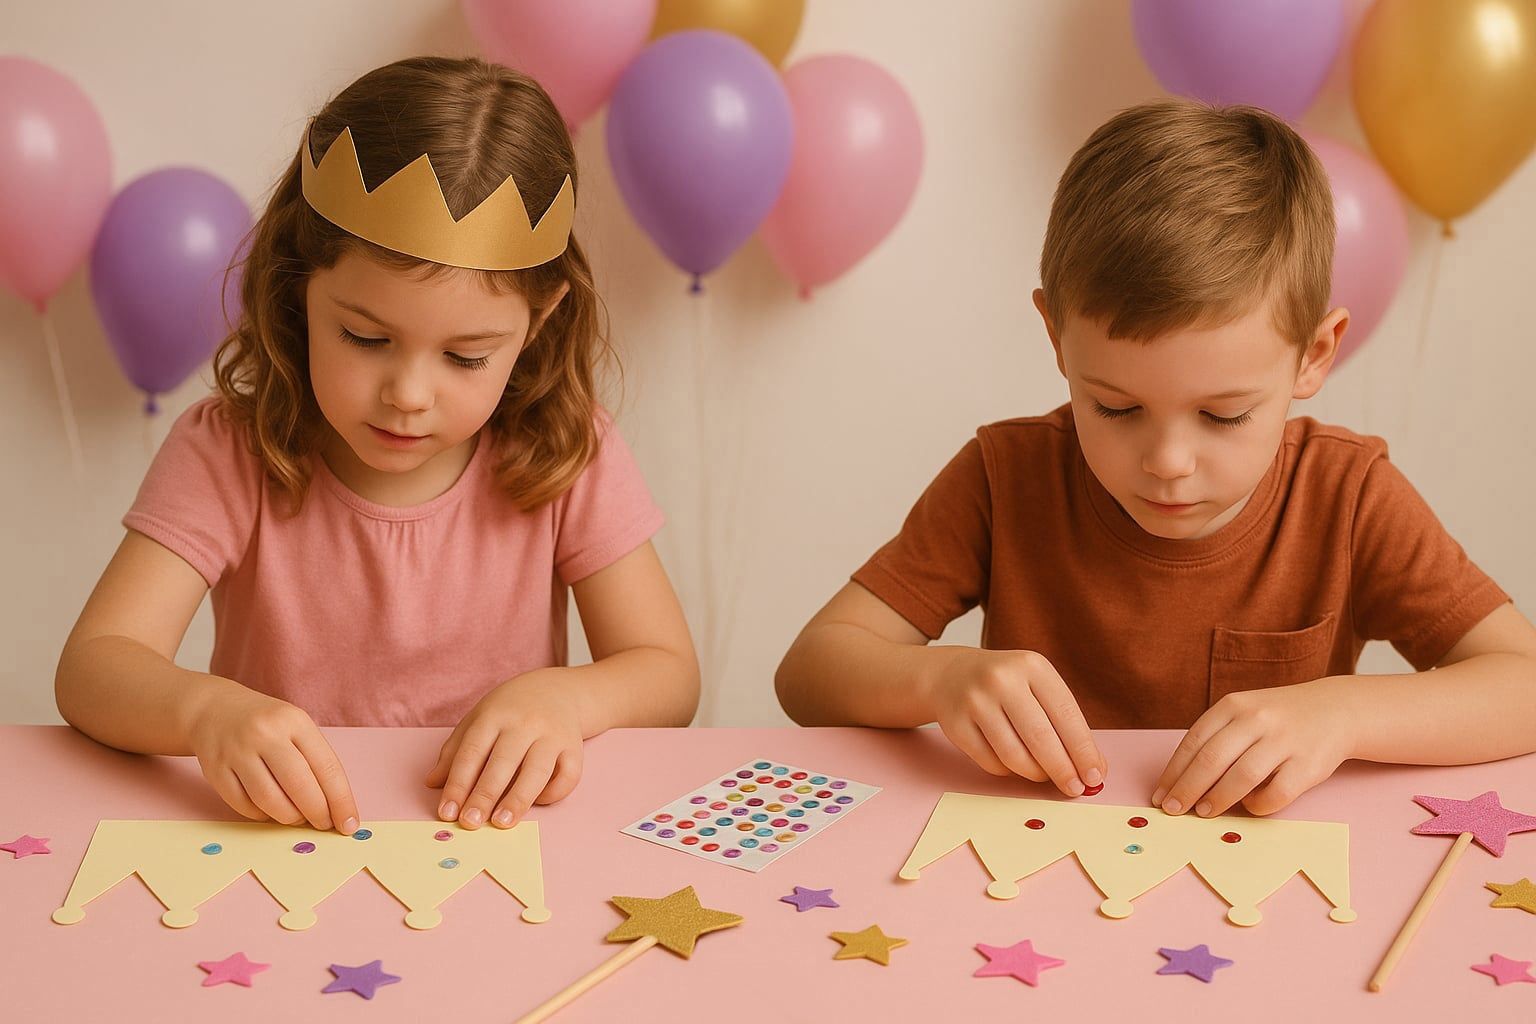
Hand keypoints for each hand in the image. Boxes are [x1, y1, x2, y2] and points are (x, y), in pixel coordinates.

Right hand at [187, 684, 359, 833]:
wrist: (214, 708)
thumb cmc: (266, 723)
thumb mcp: (296, 725)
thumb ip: (315, 760)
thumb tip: (335, 807)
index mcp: (294, 721)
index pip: (327, 767)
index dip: (341, 800)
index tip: (349, 823)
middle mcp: (265, 734)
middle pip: (299, 786)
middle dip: (317, 814)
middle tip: (324, 825)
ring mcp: (237, 751)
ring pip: (269, 800)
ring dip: (289, 818)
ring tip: (296, 817)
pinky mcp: (215, 769)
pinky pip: (243, 805)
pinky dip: (261, 815)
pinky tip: (269, 810)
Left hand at [425, 669, 584, 829]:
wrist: (557, 691)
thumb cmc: (510, 710)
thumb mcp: (478, 720)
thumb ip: (455, 751)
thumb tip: (432, 783)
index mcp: (495, 714)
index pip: (472, 752)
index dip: (458, 784)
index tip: (447, 812)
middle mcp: (526, 723)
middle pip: (503, 762)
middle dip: (484, 795)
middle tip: (470, 822)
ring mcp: (553, 734)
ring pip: (537, 770)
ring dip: (518, 799)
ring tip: (501, 822)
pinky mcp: (575, 747)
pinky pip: (568, 775)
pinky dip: (554, 792)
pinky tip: (537, 802)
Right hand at [927, 648, 1105, 796]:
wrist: (952, 674)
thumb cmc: (1007, 686)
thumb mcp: (1037, 686)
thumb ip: (1065, 723)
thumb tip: (1095, 768)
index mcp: (1032, 666)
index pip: (1066, 714)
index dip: (1083, 751)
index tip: (1095, 775)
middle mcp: (1002, 680)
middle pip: (1041, 738)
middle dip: (1062, 770)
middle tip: (1074, 789)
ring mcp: (975, 701)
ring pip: (1014, 755)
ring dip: (1035, 773)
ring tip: (1043, 775)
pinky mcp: (955, 723)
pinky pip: (990, 762)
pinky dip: (1007, 770)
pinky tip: (1013, 763)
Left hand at [1151, 679, 1357, 817]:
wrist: (1336, 710)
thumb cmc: (1277, 718)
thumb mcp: (1244, 713)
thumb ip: (1217, 738)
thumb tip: (1180, 781)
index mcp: (1234, 705)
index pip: (1194, 741)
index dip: (1174, 771)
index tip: (1160, 795)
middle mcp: (1257, 719)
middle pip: (1212, 760)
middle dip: (1187, 789)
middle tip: (1173, 810)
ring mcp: (1284, 741)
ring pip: (1242, 777)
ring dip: (1217, 799)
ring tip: (1203, 812)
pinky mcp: (1308, 765)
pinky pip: (1276, 793)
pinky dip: (1257, 805)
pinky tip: (1249, 806)